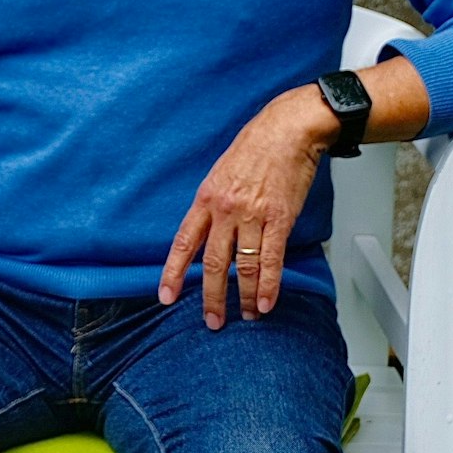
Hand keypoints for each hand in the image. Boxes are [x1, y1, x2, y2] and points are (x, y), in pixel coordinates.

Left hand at [158, 86, 335, 328]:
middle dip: (211, 297)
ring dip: (244, 297)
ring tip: (246, 316)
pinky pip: (271, 259)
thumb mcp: (220, 175)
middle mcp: (225, 210)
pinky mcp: (279, 219)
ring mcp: (252, 216)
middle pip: (213, 263)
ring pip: (243, 266)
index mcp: (205, 199)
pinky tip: (266, 303)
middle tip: (212, 321)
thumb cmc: (255, 150)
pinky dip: (269, 286)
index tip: (166, 296)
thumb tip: (209, 235)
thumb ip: (213, 206)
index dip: (173, 272)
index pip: (184, 243)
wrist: (286, 131)